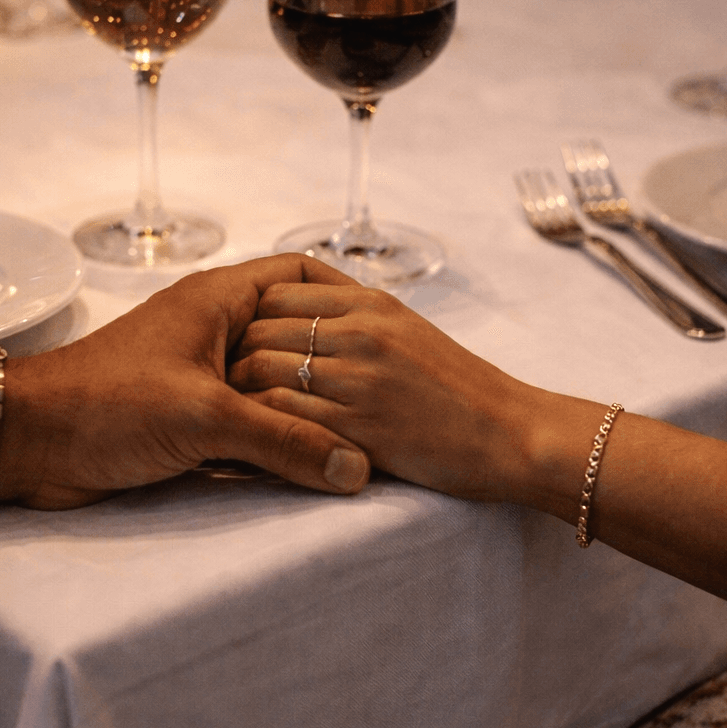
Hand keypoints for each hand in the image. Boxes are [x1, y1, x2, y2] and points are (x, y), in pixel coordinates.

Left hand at [0, 256, 370, 508]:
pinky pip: (246, 419)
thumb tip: (357, 471)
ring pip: (272, 382)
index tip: (388, 328)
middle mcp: (212, 328)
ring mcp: (198, 372)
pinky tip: (305, 462)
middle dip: (334, 362)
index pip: (299, 273)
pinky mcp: (184, 415)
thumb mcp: (206, 419)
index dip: (344, 294)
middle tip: (388, 390)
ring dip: (303, 407)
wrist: (29, 442)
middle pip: (292, 333)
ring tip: (361, 431)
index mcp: (218, 300)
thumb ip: (286, 441)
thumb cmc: (107, 405)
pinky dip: (272, 436)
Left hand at [228, 276, 537, 503]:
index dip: (247, 312)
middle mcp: (361, 331)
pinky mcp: (359, 425)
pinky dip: (253, 427)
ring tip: (222, 414)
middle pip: (260, 324)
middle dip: (229, 352)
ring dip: (233, 392)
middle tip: (213, 381)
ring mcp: (359, 377)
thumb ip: (355, 321)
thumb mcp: (407, 332)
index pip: (280, 286)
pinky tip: (245, 441)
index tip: (235, 340)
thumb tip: (300, 321)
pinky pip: (282, 417)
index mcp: (371, 302)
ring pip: (262, 368)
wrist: (514, 433)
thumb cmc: (459, 390)